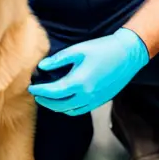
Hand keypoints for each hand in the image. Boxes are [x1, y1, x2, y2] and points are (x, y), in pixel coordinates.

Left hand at [27, 28, 148, 115]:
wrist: (127, 55)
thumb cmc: (102, 49)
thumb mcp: (77, 50)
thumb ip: (58, 60)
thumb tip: (42, 67)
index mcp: (79, 82)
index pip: (53, 92)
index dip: (40, 91)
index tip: (31, 87)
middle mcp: (86, 95)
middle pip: (59, 105)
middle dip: (46, 101)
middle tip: (37, 95)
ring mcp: (95, 100)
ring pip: (70, 111)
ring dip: (57, 106)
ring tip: (48, 98)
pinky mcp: (101, 101)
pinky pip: (80, 110)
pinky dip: (69, 108)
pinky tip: (65, 100)